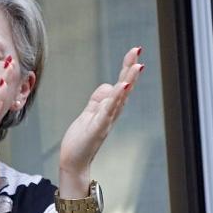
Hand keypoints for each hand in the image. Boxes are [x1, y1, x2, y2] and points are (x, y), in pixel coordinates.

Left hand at [58, 47, 143, 178]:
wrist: (74, 162)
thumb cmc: (81, 140)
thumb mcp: (88, 114)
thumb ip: (97, 100)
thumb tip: (108, 85)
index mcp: (108, 109)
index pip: (120, 85)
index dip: (127, 69)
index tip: (134, 52)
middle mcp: (111, 113)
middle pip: (124, 87)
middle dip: (130, 68)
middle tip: (138, 50)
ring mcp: (106, 120)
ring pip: (119, 97)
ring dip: (128, 81)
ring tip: (136, 66)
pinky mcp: (97, 128)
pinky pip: (108, 111)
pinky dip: (115, 99)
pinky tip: (121, 87)